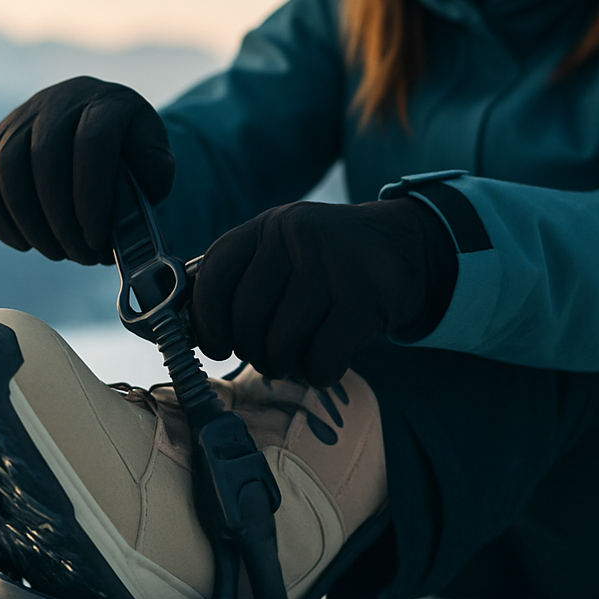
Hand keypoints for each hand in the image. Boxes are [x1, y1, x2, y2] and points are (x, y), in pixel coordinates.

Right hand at [0, 77, 174, 264]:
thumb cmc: (129, 153)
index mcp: (105, 102)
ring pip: (5, 167)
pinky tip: (24, 241)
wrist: (97, 123)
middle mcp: (57, 101)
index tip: (99, 239)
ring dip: (28, 222)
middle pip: (44, 157)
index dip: (92, 197)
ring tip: (55, 251)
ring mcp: (19, 119)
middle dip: (61, 219)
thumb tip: (125, 202)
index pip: (91, 143)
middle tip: (80, 255)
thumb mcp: (155, 158)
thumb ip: (153, 175)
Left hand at [189, 198, 456, 386]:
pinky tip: (325, 365)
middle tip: (267, 358)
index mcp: (266, 225)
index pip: (214, 275)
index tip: (215, 345)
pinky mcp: (364, 297)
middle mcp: (295, 236)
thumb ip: (242, 277)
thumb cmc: (328, 263)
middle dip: (251, 350)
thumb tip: (192, 330)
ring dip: (285, 365)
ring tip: (296, 360)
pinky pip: (322, 357)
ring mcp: (331, 264)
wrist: (407, 248)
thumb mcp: (282, 249)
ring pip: (282, 342)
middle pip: (246, 317)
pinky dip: (318, 373)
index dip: (205, 320)